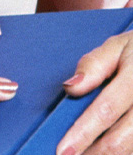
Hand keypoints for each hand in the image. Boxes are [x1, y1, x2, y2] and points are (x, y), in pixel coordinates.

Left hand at [56, 30, 132, 154]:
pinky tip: (102, 151)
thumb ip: (93, 65)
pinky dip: (121, 153)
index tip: (64, 150)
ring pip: (130, 149)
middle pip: (120, 139)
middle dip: (93, 153)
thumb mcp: (117, 47)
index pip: (106, 110)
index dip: (84, 132)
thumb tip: (71, 87)